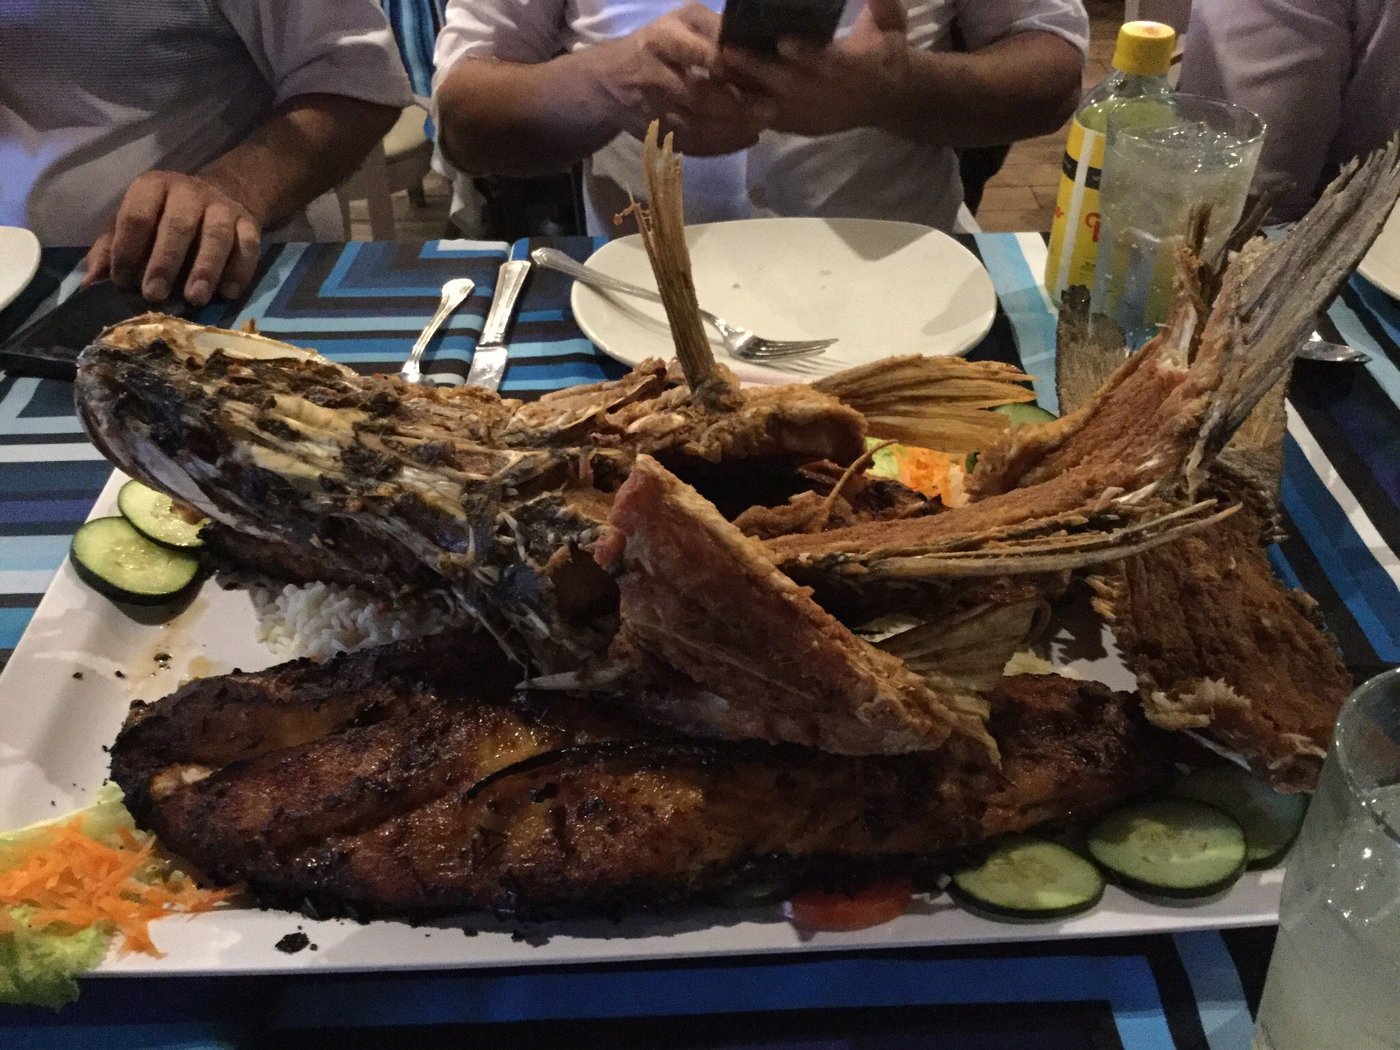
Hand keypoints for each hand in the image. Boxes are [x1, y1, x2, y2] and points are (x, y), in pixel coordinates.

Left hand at [83, 171, 261, 305]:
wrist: (219, 195)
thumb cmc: (165, 216)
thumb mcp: (133, 223)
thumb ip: (111, 248)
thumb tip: (90, 282)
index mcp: (153, 187)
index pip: (137, 215)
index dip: (128, 249)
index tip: (124, 281)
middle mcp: (188, 191)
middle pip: (178, 224)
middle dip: (165, 262)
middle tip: (155, 295)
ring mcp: (222, 206)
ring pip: (216, 235)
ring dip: (205, 268)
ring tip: (195, 298)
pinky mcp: (249, 223)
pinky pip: (249, 246)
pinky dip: (239, 270)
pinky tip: (228, 293)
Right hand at [590, 3, 772, 155]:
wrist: (609, 82)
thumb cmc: (657, 43)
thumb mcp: (681, 21)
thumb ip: (714, 28)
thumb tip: (753, 42)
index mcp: (662, 41)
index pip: (701, 54)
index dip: (731, 67)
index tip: (760, 72)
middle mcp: (656, 77)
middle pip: (701, 96)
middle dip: (738, 104)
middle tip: (771, 107)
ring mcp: (656, 111)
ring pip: (698, 126)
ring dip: (734, 129)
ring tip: (762, 125)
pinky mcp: (658, 134)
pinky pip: (693, 144)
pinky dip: (721, 145)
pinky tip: (744, 138)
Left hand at [717, 0, 910, 136]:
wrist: (892, 99)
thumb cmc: (889, 50)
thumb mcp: (891, 21)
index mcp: (854, 69)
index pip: (828, 62)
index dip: (806, 54)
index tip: (782, 41)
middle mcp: (829, 95)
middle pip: (790, 84)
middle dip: (757, 69)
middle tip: (728, 50)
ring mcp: (813, 115)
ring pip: (773, 106)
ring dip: (744, 91)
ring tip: (714, 72)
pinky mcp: (802, 126)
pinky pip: (769, 122)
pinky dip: (746, 111)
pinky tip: (720, 96)